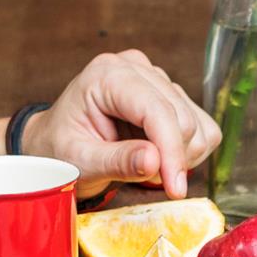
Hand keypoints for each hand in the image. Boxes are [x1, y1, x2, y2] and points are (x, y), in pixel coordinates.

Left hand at [24, 49, 221, 198]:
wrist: (54, 145)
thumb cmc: (59, 151)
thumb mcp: (79, 161)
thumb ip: (116, 161)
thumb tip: (155, 161)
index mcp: (108, 75)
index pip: (157, 110)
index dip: (171, 151)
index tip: (175, 189)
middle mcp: (135, 68)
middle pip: (183, 119)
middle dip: (172, 159)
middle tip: (146, 179)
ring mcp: (156, 78)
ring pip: (197, 125)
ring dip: (179, 157)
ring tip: (143, 165)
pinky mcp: (171, 94)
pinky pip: (202, 128)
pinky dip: (187, 152)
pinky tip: (157, 156)